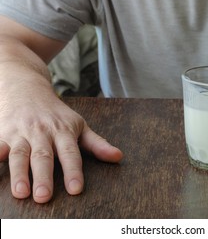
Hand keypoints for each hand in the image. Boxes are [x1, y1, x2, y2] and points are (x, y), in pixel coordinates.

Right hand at [0, 88, 122, 202]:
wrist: (26, 88)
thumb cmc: (56, 113)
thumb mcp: (79, 125)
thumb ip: (97, 144)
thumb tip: (118, 157)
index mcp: (63, 132)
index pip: (70, 154)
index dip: (73, 172)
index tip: (76, 190)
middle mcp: (42, 132)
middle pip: (43, 156)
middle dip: (44, 177)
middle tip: (44, 197)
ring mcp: (21, 133)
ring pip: (20, 154)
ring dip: (19, 174)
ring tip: (21, 193)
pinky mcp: (3, 134)